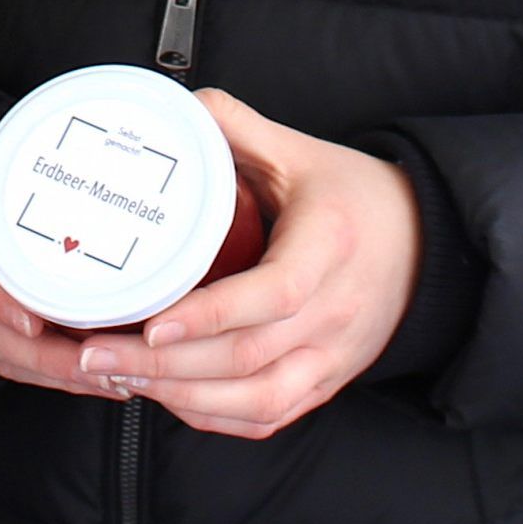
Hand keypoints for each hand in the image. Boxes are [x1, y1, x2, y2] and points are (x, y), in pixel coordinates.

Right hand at [0, 129, 133, 400]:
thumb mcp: (10, 149)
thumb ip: (50, 164)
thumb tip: (125, 185)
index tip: (35, 324)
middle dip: (45, 358)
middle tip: (99, 366)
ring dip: (55, 373)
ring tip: (111, 379)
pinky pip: (10, 357)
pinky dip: (52, 373)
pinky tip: (97, 376)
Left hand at [68, 90, 420, 439]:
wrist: (427, 246)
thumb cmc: (356, 196)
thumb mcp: (301, 151)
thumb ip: (239, 126)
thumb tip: (179, 106)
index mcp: (331, 247)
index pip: (273, 295)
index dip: (209, 316)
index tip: (151, 324)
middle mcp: (336, 311)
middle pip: (248, 359)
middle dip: (165, 366)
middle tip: (96, 355)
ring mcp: (334, 356)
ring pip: (256, 400)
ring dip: (181, 397)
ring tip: (118, 378)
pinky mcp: (327, 383)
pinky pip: (268, 417)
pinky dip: (213, 415)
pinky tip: (165, 397)